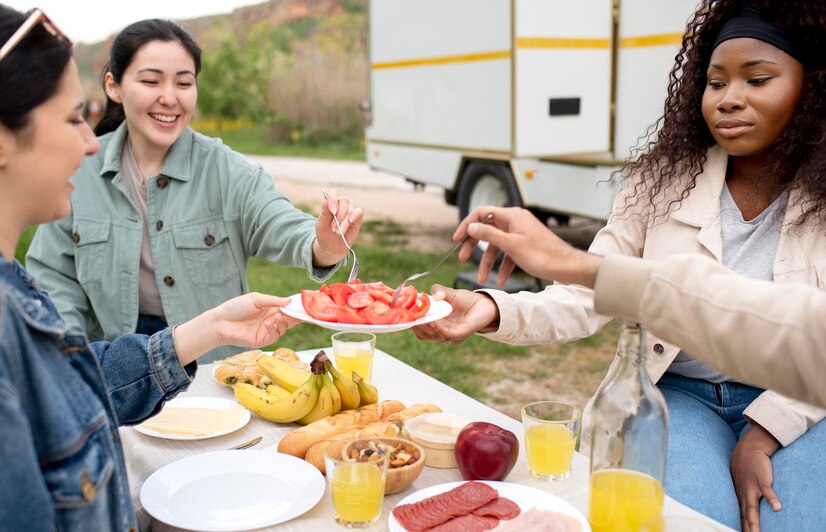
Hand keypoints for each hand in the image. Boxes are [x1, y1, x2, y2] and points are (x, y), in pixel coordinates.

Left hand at [174, 292, 298, 364]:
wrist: (220, 323)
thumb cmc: (235, 307)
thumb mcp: (255, 299)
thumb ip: (273, 300)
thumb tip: (290, 300)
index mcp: (270, 308)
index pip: (288, 307)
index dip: (298, 306)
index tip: (308, 305)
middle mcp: (271, 319)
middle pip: (290, 318)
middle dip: (298, 316)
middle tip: (306, 314)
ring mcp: (268, 330)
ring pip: (285, 327)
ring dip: (283, 322)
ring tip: (276, 317)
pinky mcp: (263, 340)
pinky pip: (275, 335)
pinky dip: (275, 329)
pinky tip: (269, 323)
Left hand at [313, 189, 363, 266]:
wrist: (331, 248)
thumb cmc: (324, 235)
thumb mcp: (321, 225)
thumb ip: (324, 213)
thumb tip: (325, 200)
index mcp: (329, 204)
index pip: (332, 193)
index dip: (332, 199)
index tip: (332, 211)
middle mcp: (340, 206)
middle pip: (343, 201)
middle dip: (339, 215)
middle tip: (333, 228)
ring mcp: (349, 212)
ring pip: (350, 209)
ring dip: (344, 222)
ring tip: (338, 233)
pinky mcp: (357, 219)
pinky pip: (359, 212)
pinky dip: (355, 215)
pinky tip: (350, 222)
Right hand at [411, 285, 499, 343]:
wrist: (484, 304)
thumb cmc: (465, 300)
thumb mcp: (448, 293)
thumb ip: (438, 291)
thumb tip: (430, 294)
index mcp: (435, 325)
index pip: (417, 327)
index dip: (408, 321)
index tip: (400, 312)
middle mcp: (440, 333)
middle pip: (422, 334)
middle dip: (414, 325)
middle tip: (408, 315)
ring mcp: (449, 337)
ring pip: (431, 335)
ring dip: (424, 326)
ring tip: (419, 317)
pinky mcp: (460, 336)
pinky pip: (446, 335)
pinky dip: (437, 329)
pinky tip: (431, 320)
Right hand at [454, 206, 600, 287]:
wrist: (567, 267)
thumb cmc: (543, 255)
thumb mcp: (511, 245)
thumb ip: (489, 234)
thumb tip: (471, 226)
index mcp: (512, 216)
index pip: (481, 213)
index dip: (467, 225)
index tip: (456, 239)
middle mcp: (515, 221)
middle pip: (487, 230)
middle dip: (474, 246)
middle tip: (463, 258)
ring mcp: (520, 234)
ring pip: (497, 246)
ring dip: (489, 262)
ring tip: (483, 279)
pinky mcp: (525, 245)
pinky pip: (508, 254)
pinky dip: (503, 266)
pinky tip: (501, 280)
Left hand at [731, 424, 782, 531]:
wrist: (748, 450)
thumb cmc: (745, 468)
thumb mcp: (740, 483)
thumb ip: (742, 496)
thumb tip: (743, 508)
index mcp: (740, 496)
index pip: (740, 516)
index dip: (741, 526)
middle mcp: (744, 494)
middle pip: (745, 515)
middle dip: (746, 528)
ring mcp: (752, 487)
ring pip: (753, 507)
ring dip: (754, 520)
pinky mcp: (762, 480)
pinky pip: (768, 491)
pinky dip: (772, 499)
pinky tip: (777, 508)